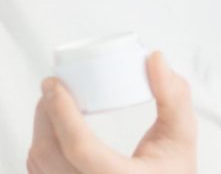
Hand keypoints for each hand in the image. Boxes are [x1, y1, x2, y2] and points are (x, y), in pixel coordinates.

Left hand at [27, 52, 197, 173]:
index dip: (62, 113)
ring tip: (52, 104)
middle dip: (46, 114)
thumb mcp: (180, 137)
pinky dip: (41, 150)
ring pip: (39, 166)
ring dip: (41, 130)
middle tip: (53, 87)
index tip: (54, 83)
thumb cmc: (169, 172)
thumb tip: (155, 58)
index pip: (82, 150)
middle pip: (49, 155)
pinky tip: (52, 131)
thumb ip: (174, 97)